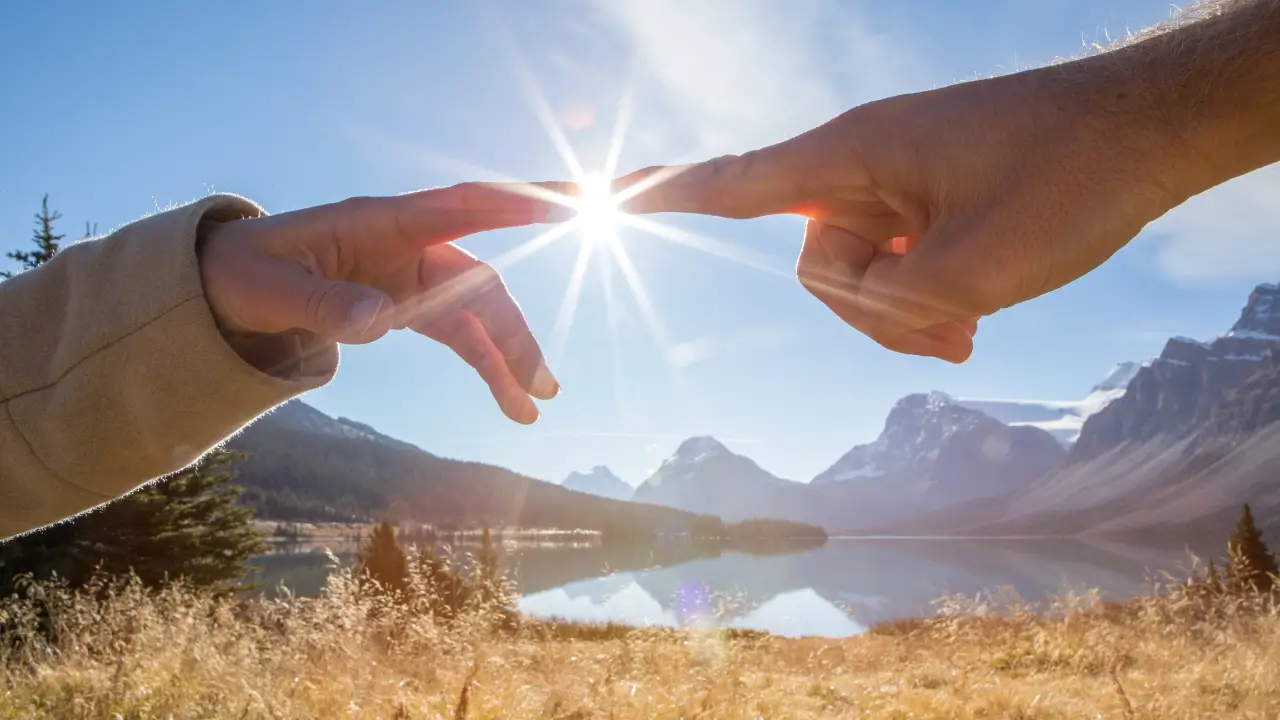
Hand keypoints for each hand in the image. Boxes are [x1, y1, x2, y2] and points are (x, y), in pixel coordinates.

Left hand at [199, 183, 565, 422]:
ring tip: (536, 404)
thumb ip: (325, 302)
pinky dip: (485, 364)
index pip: (459, 208)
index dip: (514, 208)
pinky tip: (509, 399)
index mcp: (377, 223)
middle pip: (479, 281)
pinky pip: (458, 333)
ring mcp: (410, 276)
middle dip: (514, 330)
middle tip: (544, 381)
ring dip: (508, 355)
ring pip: (477, 313)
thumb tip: (384, 321)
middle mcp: (406, 245)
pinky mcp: (406, 304)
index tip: (567, 207)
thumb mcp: (268, 289)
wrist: (221, 286)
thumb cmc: (239, 273)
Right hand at [619, 64, 1186, 362]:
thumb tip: (864, 304)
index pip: (734, 182)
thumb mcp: (979, 266)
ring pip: (861, 281)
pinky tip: (972, 322)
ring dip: (912, 317)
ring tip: (974, 328)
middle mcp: (861, 166)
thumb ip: (893, 303)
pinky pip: (896, 270)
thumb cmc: (1069, 176)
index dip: (661, 198)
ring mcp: (892, 185)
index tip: (595, 203)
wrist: (1147, 132)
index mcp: (853, 153)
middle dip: (876, 313)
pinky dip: (927, 305)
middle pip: (819, 268)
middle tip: (953, 330)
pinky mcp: (922, 203)